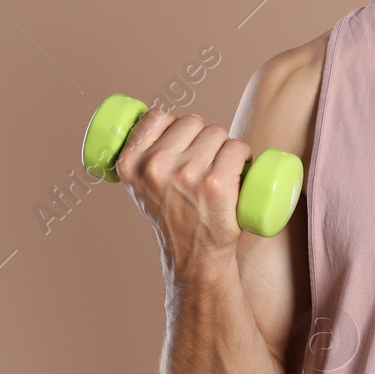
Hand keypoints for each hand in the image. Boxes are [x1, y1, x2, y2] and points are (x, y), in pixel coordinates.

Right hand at [112, 108, 252, 280]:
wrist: (195, 257)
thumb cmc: (173, 216)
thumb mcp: (141, 186)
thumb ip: (141, 156)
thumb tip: (152, 119)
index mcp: (130, 163)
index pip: (158, 117)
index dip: (176, 127)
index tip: (182, 146)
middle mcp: (156, 166)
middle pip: (193, 122)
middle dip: (203, 138)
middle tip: (204, 165)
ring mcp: (187, 174)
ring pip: (217, 133)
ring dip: (224, 147)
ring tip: (220, 171)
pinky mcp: (216, 184)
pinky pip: (237, 147)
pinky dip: (244, 155)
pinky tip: (240, 168)